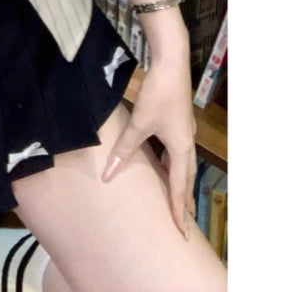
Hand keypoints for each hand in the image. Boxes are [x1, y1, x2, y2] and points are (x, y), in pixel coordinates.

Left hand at [101, 56, 197, 239]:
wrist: (172, 64)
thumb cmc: (158, 95)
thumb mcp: (139, 123)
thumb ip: (124, 149)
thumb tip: (108, 174)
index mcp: (181, 148)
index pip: (178, 186)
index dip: (178, 208)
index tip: (182, 231)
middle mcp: (187, 142)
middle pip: (186, 177)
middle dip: (183, 198)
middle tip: (183, 218)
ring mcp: (184, 130)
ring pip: (183, 162)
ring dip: (179, 180)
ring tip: (175, 194)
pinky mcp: (178, 119)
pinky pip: (177, 149)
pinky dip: (173, 162)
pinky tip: (163, 159)